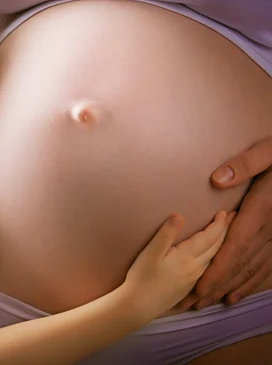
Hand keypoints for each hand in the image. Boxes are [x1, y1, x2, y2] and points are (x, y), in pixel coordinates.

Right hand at [125, 212, 229, 318]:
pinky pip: (209, 268)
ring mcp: (194, 279)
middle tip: (232, 218)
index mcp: (188, 257)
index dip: (218, 224)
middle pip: (216, 247)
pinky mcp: (190, 287)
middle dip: (225, 231)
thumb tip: (179, 215)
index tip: (223, 212)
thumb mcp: (151, 252)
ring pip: (214, 258)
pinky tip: (211, 257)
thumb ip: (166, 234)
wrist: (140, 305)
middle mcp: (196, 268)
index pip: (209, 237)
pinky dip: (215, 257)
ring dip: (221, 244)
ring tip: (224, 234)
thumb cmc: (143, 277)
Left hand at [191, 137, 271, 309]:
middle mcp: (271, 228)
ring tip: (209, 303)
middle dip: (216, 286)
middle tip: (193, 304)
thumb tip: (217, 180)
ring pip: (254, 269)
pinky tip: (236, 295)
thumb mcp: (268, 152)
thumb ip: (245, 165)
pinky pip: (267, 266)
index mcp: (261, 210)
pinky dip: (251, 282)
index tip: (200, 287)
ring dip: (230, 288)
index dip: (218, 270)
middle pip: (240, 264)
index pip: (235, 247)